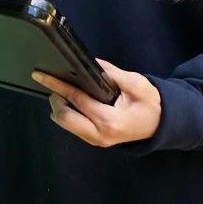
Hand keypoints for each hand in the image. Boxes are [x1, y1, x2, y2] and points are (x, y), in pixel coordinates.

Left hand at [32, 58, 161, 146]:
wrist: (161, 124)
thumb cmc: (151, 104)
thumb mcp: (138, 85)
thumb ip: (114, 74)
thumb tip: (92, 63)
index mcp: (110, 121)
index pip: (76, 99)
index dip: (57, 85)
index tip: (41, 75)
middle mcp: (99, 134)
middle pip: (63, 117)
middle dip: (55, 99)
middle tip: (56, 84)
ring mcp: (95, 140)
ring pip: (65, 123)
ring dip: (60, 106)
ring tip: (65, 91)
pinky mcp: (94, 140)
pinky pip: (73, 126)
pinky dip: (68, 112)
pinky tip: (72, 101)